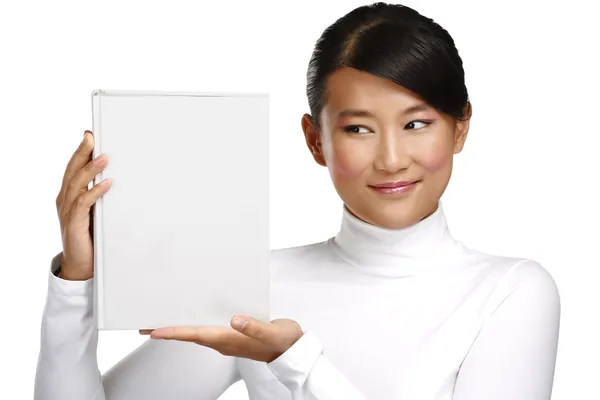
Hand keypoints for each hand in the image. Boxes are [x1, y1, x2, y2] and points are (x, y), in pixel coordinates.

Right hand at [56, 130, 111, 280]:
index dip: (80, 152)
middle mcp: (65, 200)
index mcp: (69, 196)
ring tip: (104, 157)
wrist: (81, 265)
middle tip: (91, 138)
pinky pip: (83, 204)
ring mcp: (67, 211)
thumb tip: (117, 178)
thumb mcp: (97, 212)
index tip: (89, 136)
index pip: (73, 169)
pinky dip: (95, 192)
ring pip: (76, 184)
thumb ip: (101, 196)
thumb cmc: (90, 237)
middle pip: (72, 171)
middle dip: (82, 153)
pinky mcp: (73, 223)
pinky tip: (106, 184)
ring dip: (90, 169)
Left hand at [139, 316, 303, 362]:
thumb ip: (253, 326)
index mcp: (228, 339)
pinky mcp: (234, 333)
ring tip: (162, 321)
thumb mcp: (270, 332)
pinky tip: (192, 314)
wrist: (293, 350)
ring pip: (197, 332)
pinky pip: (207, 328)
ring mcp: (228, 338)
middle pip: (190, 335)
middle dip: (169, 330)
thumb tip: (235, 320)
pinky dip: (195, 322)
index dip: (174, 332)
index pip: (195, 335)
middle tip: (146, 326)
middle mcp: (224, 340)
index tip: (154, 331)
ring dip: (179, 326)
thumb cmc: (282, 341)